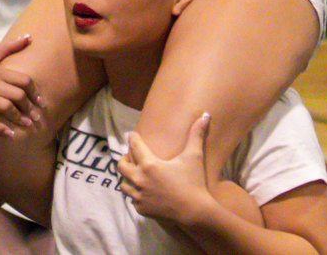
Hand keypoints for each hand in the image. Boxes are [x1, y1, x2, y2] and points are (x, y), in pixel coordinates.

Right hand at [0, 34, 43, 137]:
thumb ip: (10, 46)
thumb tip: (29, 36)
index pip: (23, 80)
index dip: (35, 92)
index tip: (41, 102)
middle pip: (17, 95)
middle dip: (29, 107)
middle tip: (37, 117)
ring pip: (5, 108)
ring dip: (19, 118)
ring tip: (28, 125)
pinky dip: (0, 129)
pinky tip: (10, 134)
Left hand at [118, 112, 212, 227]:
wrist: (195, 211)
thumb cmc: (193, 182)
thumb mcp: (194, 156)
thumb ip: (196, 134)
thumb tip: (205, 114)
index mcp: (149, 164)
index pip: (134, 146)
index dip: (133, 138)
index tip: (132, 135)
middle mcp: (139, 180)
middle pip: (121, 165)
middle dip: (125, 158)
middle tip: (131, 156)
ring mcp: (139, 196)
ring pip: (123, 184)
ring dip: (127, 177)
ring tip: (135, 174)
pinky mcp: (141, 208)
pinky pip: (132, 199)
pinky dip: (135, 194)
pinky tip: (143, 191)